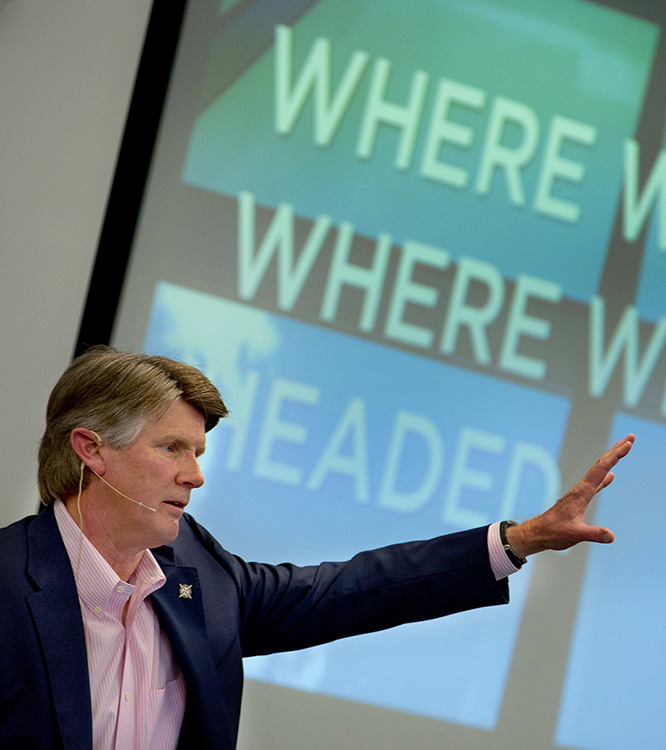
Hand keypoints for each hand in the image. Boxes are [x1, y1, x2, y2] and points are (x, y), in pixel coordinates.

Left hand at [505, 434, 634, 557]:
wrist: (539, 532)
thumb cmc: (554, 532)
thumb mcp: (575, 534)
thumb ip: (593, 534)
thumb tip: (611, 536)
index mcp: (581, 492)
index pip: (601, 469)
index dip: (615, 456)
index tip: (628, 444)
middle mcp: (581, 489)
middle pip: (601, 464)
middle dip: (616, 450)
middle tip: (630, 437)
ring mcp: (580, 493)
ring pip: (598, 472)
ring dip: (611, 460)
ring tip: (622, 449)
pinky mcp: (580, 500)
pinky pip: (595, 484)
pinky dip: (604, 477)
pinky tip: (611, 475)